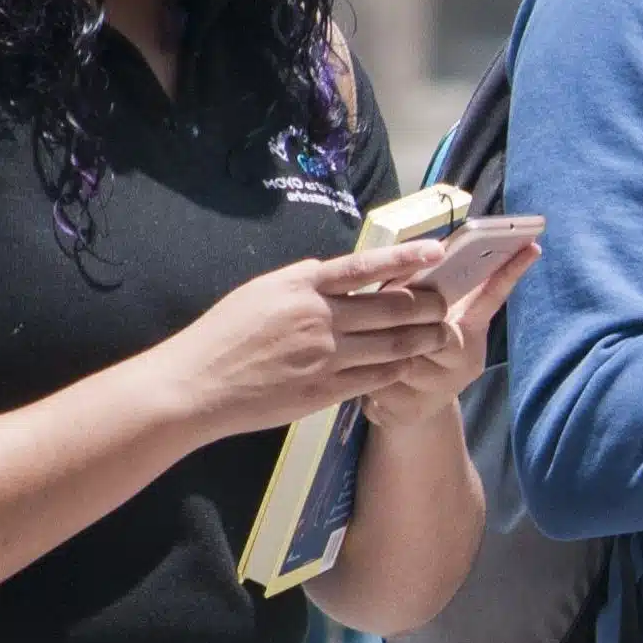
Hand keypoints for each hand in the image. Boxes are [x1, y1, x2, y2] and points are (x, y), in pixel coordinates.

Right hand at [160, 238, 464, 442]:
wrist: (197, 385)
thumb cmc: (223, 334)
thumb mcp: (261, 291)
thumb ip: (303, 282)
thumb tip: (337, 273)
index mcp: (302, 285)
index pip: (365, 266)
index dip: (406, 259)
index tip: (435, 252)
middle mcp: (319, 317)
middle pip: (392, 307)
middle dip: (427, 305)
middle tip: (445, 303)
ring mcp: (325, 356)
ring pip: (393, 344)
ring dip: (423, 339)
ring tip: (441, 334)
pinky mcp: (325, 390)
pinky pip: (375, 377)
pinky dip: (397, 369)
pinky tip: (409, 364)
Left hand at [361, 242, 541, 429]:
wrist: (407, 407)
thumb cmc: (415, 347)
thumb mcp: (426, 316)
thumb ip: (426, 291)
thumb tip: (424, 255)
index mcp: (470, 330)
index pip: (492, 297)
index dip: (510, 273)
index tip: (531, 247)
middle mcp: (465, 359)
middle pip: (436, 330)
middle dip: (405, 321)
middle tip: (381, 317)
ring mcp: (441, 387)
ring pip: (404, 354)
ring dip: (378, 345)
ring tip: (365, 343)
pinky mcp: (413, 407)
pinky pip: (380, 378)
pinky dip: (364, 369)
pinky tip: (360, 371)